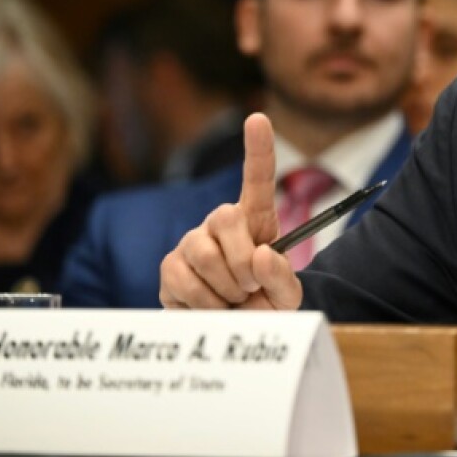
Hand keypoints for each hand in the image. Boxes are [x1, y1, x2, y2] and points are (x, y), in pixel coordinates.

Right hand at [159, 113, 302, 310]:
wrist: (234, 337)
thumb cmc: (263, 307)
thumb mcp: (287, 297)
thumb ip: (283, 277)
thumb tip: (260, 255)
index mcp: (256, 221)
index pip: (257, 179)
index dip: (258, 148)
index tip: (258, 118)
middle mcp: (220, 224)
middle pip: (226, 218)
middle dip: (244, 262)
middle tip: (250, 287)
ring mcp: (191, 242)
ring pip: (203, 253)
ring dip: (225, 288)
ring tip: (232, 299)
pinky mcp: (169, 267)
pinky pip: (182, 280)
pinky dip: (204, 303)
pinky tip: (211, 307)